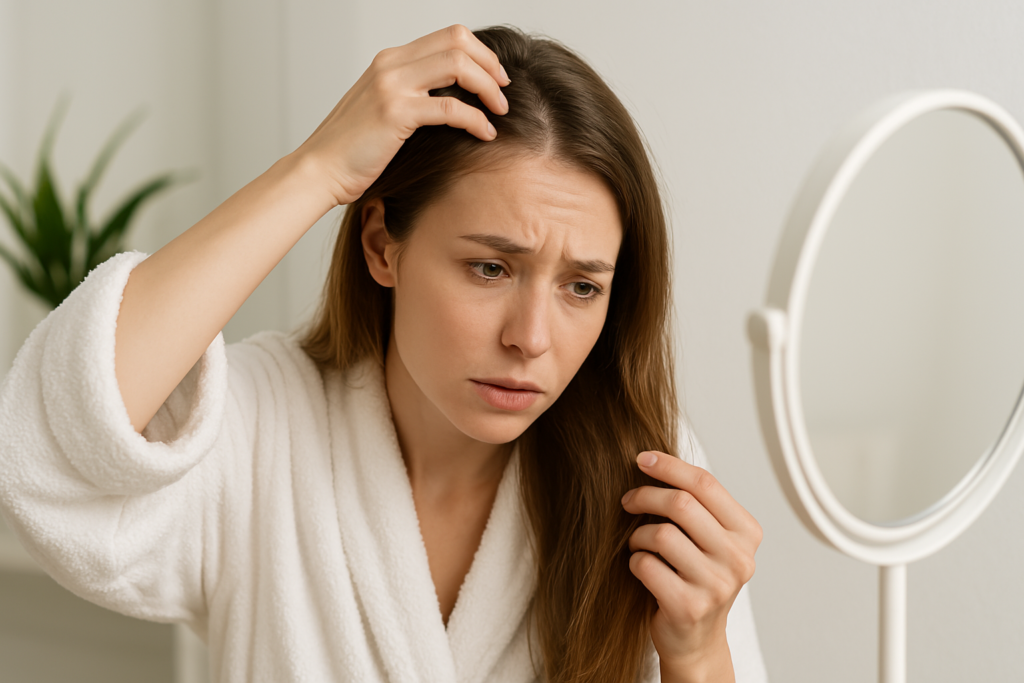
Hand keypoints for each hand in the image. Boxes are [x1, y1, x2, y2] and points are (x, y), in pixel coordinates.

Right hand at [293, 24, 510, 206]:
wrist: (318, 170)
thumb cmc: (352, 150)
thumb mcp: (383, 111)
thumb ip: (412, 96)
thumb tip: (452, 101)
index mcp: (390, 60)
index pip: (447, 36)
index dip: (480, 54)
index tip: (495, 79)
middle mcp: (391, 65)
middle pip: (458, 42)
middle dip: (490, 66)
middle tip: (504, 94)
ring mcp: (392, 86)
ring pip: (458, 66)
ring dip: (488, 88)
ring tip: (499, 112)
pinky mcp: (395, 113)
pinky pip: (451, 107)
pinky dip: (476, 119)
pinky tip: (485, 134)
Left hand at [621, 451, 761, 682]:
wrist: (697, 640)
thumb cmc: (696, 577)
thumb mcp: (709, 538)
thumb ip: (696, 504)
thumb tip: (653, 460)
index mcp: (747, 533)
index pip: (706, 483)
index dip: (669, 466)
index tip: (641, 458)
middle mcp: (738, 558)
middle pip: (681, 504)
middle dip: (645, 496)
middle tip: (627, 501)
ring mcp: (716, 586)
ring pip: (661, 534)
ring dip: (638, 535)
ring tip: (638, 544)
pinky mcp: (689, 607)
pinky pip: (646, 565)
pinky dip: (635, 561)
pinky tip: (641, 568)